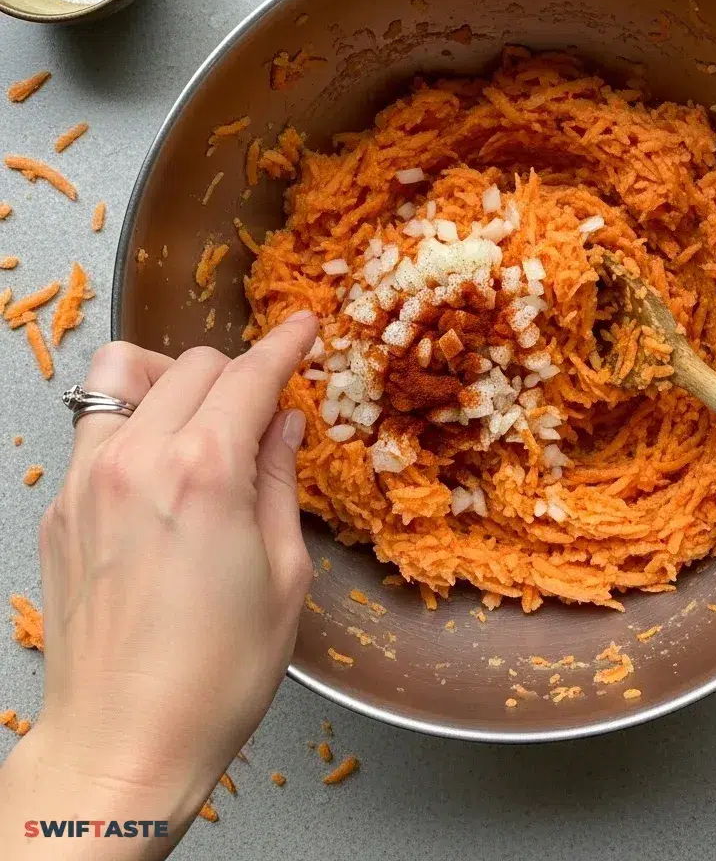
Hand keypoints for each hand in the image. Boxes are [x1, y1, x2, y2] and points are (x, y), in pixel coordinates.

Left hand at [0, 311, 317, 857]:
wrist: (123, 740)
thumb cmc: (219, 671)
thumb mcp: (283, 573)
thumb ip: (280, 480)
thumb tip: (285, 424)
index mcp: (206, 472)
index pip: (250, 375)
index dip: (285, 345)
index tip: (302, 328)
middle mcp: (138, 458)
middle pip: (191, 363)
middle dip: (237, 370)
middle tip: (264, 406)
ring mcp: (86, 480)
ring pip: (123, 374)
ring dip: (172, 379)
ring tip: (200, 419)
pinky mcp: (59, 508)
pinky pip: (95, 428)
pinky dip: (133, 421)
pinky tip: (159, 470)